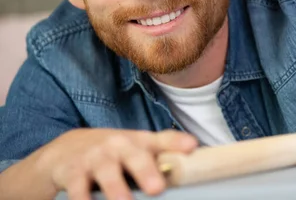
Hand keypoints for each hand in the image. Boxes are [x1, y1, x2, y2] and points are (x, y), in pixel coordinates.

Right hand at [41, 128, 197, 199]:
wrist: (66, 149)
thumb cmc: (113, 152)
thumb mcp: (137, 147)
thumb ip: (163, 151)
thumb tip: (195, 155)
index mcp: (139, 142)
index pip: (163, 139)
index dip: (177, 142)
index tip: (192, 147)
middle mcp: (119, 147)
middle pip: (135, 157)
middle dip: (146, 171)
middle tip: (157, 188)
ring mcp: (95, 159)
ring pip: (107, 175)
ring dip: (116, 190)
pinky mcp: (72, 174)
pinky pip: (78, 191)